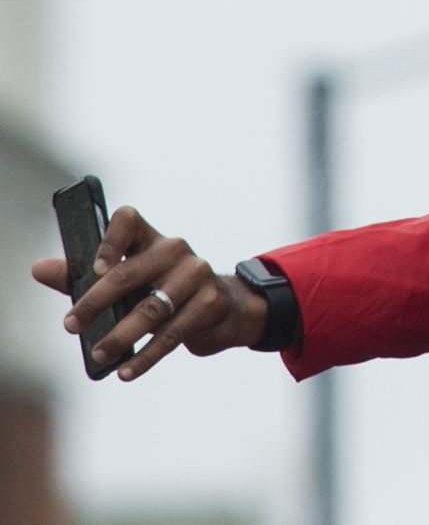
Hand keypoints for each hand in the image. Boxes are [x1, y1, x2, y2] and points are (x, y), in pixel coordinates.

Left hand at [33, 210, 261, 378]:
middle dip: (95, 303)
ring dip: (119, 337)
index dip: (110, 240)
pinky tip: (126, 371)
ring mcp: (197, 275)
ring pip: (150, 309)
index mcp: (150, 239)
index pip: (128, 221)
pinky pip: (171, 334)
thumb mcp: (128, 280)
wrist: (224, 308)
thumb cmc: (163, 290)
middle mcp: (175, 250)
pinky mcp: (209, 303)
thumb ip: (82, 276)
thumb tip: (39, 269)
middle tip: (71, 325)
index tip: (94, 268)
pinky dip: (145, 357)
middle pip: (129, 273)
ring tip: (98, 354)